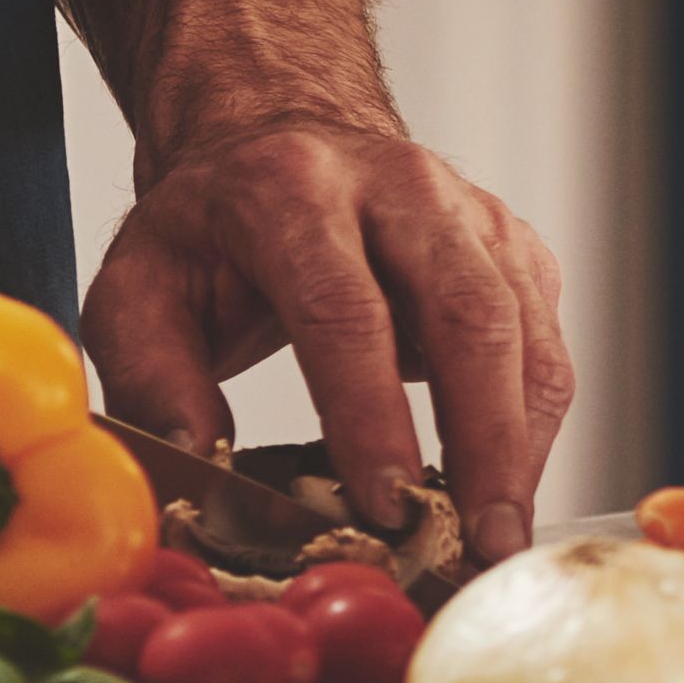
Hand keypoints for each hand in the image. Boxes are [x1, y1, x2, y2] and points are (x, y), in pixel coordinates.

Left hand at [80, 103, 572, 577]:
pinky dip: (535, 424)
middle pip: (466, 312)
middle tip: (476, 545)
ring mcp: (468, 210)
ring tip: (497, 539)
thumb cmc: (210, 231)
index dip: (370, 413)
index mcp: (293, 190)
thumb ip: (150, 378)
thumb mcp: (138, 288)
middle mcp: (398, 185)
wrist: (275, 136)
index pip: (344, 307)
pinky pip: (545, 340)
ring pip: (521, 329)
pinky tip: (506, 485)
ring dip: (522, 445)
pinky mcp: (512, 244)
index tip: (384, 503)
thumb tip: (197, 461)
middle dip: (482, 440)